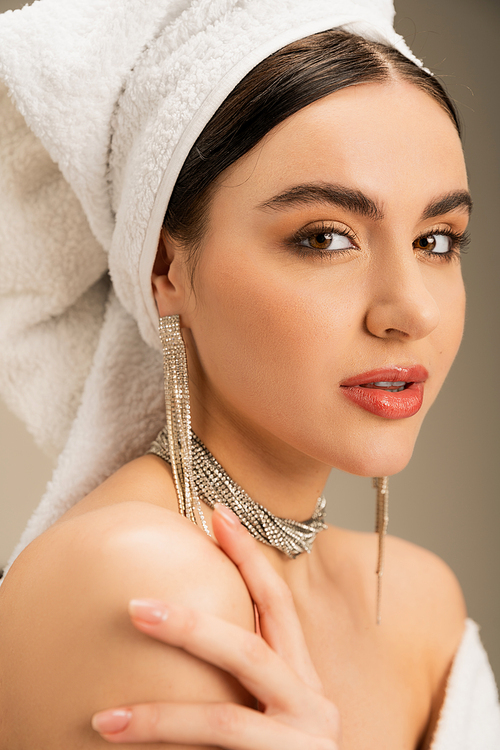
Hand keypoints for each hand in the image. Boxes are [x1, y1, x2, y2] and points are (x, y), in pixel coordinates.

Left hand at [91, 504, 340, 748]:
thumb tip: (190, 628)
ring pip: (226, 722)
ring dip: (161, 717)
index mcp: (305, 679)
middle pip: (251, 647)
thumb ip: (253, 677)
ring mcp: (302, 746)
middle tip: (135, 606)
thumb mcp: (279, 712)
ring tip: (105, 719)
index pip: (277, 603)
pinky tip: (130, 748)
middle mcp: (311, 706)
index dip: (248, 556)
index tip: (215, 515)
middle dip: (192, 623)